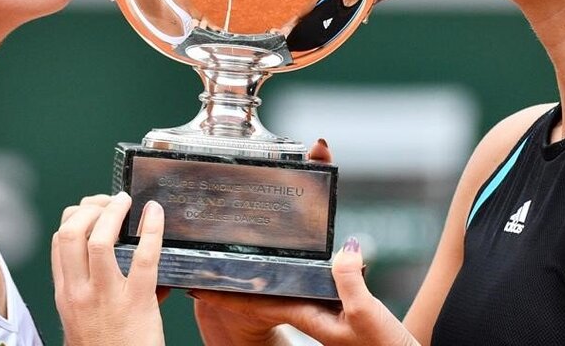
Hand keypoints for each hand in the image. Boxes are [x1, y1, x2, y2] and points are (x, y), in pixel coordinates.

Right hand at [51, 192, 165, 345]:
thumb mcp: (81, 318)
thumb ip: (86, 287)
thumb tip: (103, 257)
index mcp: (66, 294)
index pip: (59, 241)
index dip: (75, 216)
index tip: (92, 208)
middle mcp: (80, 292)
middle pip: (70, 233)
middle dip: (88, 208)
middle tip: (108, 202)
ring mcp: (107, 295)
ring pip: (100, 240)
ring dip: (113, 212)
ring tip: (126, 202)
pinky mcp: (137, 301)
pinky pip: (144, 257)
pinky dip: (152, 229)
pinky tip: (155, 214)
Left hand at [192, 237, 418, 345]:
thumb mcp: (367, 314)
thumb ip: (350, 281)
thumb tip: (343, 249)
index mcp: (306, 315)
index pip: (255, 301)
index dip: (225, 292)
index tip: (196, 281)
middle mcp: (307, 314)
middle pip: (261, 294)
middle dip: (236, 279)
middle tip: (211, 259)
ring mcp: (319, 313)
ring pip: (279, 290)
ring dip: (258, 276)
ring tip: (237, 257)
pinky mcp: (334, 310)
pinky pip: (301, 288)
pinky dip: (287, 275)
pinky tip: (287, 265)